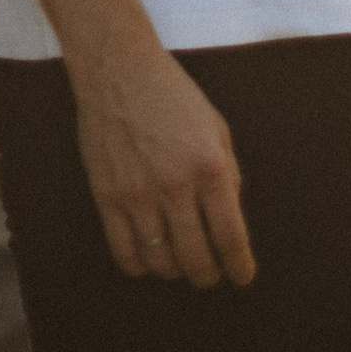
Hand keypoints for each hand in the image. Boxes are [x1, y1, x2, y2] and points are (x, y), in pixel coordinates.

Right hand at [70, 38, 255, 287]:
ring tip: (183, 267)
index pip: (230, 233)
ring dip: (175, 272)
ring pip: (159, 260)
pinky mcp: (106, 198)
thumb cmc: (175, 97)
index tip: (243, 277)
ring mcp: (138, 195)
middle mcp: (176, 185)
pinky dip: (139, 266)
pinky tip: (149, 263)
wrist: (121, 74)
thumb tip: (231, 216)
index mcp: (210, 166)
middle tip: (213, 278)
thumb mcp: (217, 128)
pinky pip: (123, 250)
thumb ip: (228, 172)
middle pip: (195, 256)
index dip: (239, 263)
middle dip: (208, 275)